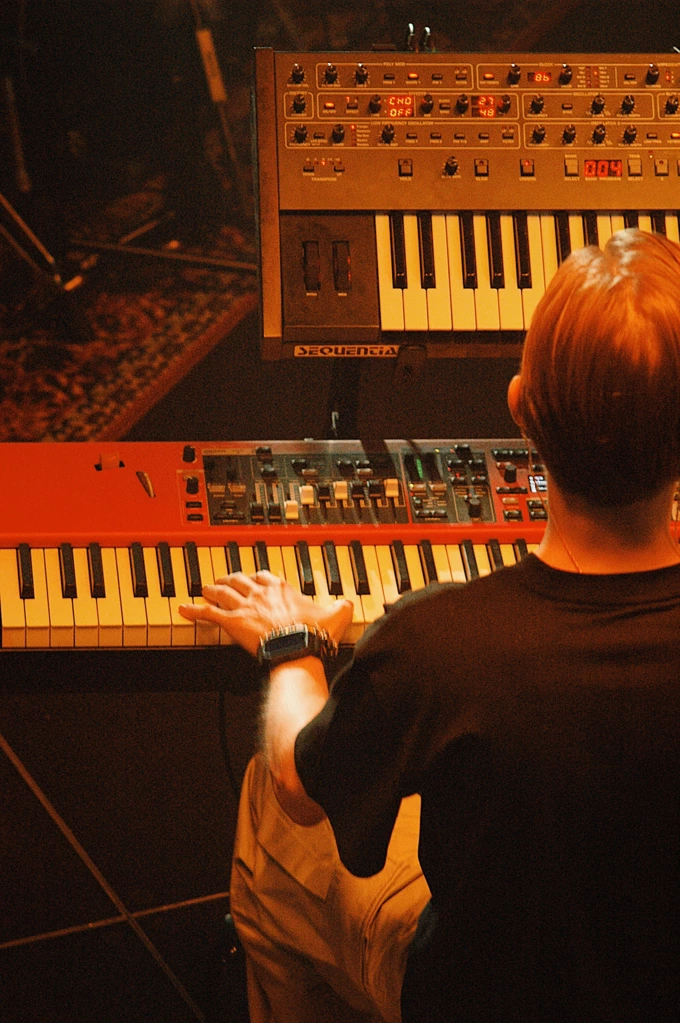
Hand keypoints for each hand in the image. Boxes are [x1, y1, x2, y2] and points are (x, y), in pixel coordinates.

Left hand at [178, 570, 353, 656]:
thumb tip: (348, 603)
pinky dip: (193, 610)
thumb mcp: (334, 615)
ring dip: (210, 589)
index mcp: (280, 587)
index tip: (253, 578)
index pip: (263, 575)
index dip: (256, 577)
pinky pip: (207, 613)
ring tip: (203, 589)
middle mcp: (259, 592)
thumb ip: (340, 606)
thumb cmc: (312, 633)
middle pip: (238, 580)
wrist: (297, 646)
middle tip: (223, 581)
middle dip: (229, 580)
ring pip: (221, 592)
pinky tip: (182, 609)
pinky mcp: (232, 622)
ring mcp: (244, 606)